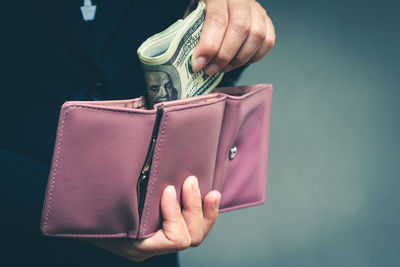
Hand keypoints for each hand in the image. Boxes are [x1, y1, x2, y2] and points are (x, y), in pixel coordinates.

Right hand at [84, 176, 220, 261]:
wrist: (82, 211)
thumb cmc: (91, 202)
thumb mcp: (106, 196)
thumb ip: (125, 186)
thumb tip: (142, 159)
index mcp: (138, 244)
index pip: (174, 239)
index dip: (175, 214)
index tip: (166, 189)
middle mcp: (152, 246)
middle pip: (190, 237)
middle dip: (193, 208)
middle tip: (190, 181)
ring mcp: (160, 239)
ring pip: (196, 235)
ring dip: (203, 211)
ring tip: (210, 192)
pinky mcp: (165, 228)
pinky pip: (192, 228)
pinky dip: (204, 212)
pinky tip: (210, 196)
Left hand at [189, 0, 275, 74]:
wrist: (221, 4)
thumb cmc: (205, 11)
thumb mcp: (193, 16)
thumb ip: (193, 33)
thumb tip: (195, 59)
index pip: (218, 19)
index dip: (208, 46)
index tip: (198, 63)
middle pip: (240, 28)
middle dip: (224, 55)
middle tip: (210, 70)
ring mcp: (257, 9)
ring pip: (257, 36)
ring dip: (238, 59)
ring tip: (223, 68)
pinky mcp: (267, 21)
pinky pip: (267, 42)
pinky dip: (252, 58)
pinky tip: (237, 62)